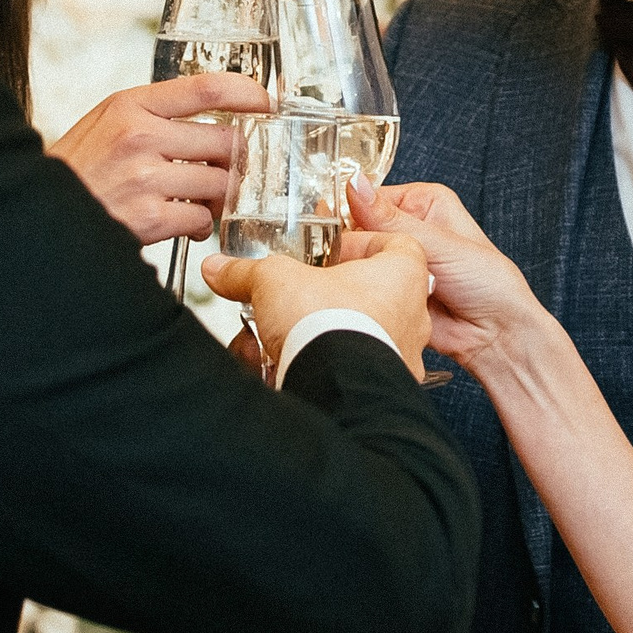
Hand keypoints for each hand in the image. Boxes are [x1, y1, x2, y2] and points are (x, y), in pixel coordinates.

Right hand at [48, 75, 270, 243]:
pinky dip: (200, 226)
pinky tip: (183, 224)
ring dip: (217, 198)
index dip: (247, 93)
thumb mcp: (105, 122)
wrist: (38, 215)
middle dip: (234, 162)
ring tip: (199, 202)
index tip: (266, 102)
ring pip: (220, 183)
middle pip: (226, 141)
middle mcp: (140, 135)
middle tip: (225, 173)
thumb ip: (153, 114)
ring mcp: (145, 177)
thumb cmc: (76, 170)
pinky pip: (201, 218)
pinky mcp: (149, 217)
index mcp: (130, 105)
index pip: (206, 88)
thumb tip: (211, 121)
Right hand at [201, 231, 433, 381]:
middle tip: (296, 298)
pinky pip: (351, 372)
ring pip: (357, 336)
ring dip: (315, 335)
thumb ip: (246, 272)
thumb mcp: (275, 280)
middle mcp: (412, 317)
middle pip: (370, 294)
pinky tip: (282, 368)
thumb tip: (220, 269)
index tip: (332, 250)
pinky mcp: (383, 390)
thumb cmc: (328, 324)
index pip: (395, 244)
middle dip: (324, 298)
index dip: (360, 242)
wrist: (334, 387)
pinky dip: (318, 368)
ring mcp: (403, 357)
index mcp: (403, 276)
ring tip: (276, 338)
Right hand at [349, 178, 549, 376]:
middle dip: (357, 246)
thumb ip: (392, 219)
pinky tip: (372, 296)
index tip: (339, 228)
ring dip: (360, 270)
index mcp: (423, 203)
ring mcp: (396, 260)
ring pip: (356, 259)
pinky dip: (361, 292)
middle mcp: (407, 228)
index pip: (370, 199)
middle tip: (368, 261)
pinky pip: (360, 286)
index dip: (352, 213)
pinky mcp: (388, 289)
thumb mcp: (440, 243)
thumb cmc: (487, 282)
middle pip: (358, 229)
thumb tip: (356, 186)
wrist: (495, 333)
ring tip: (377, 280)